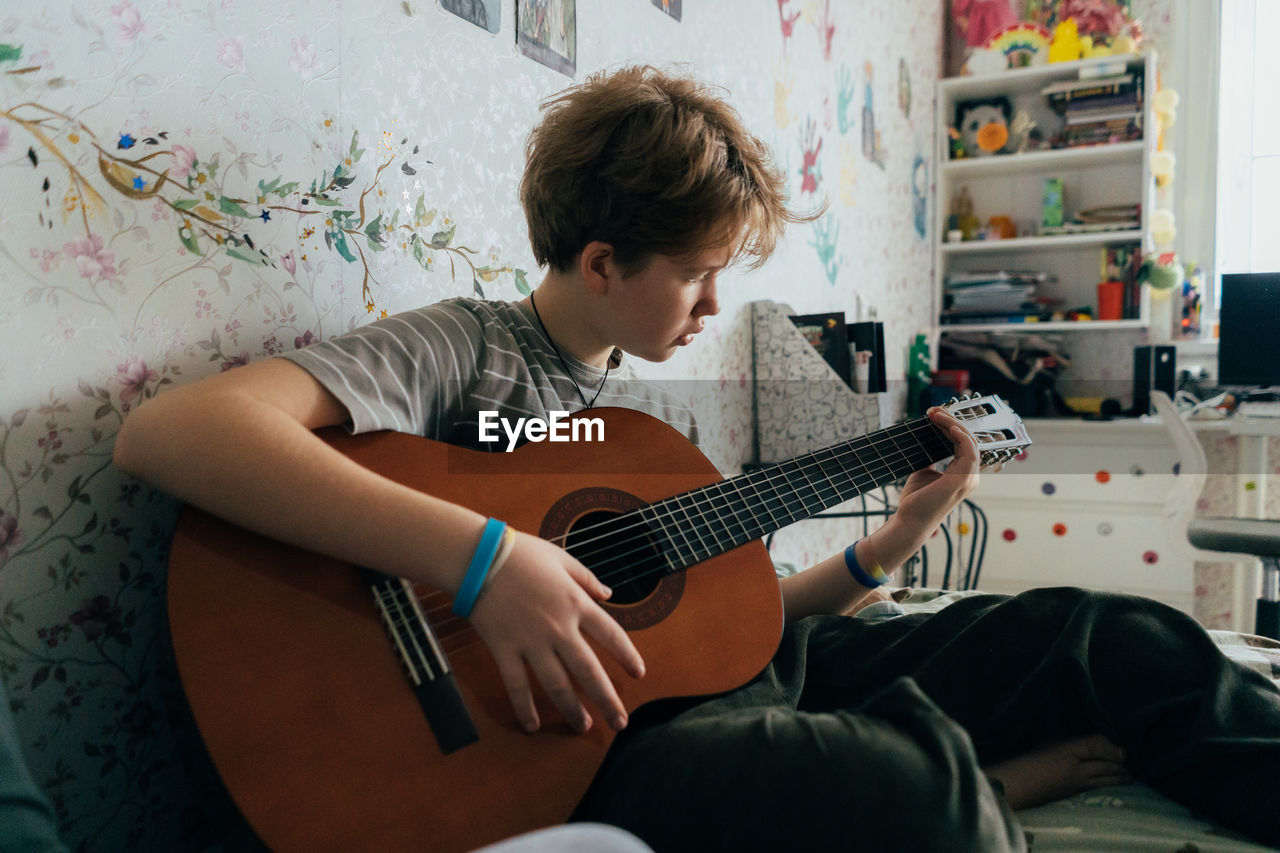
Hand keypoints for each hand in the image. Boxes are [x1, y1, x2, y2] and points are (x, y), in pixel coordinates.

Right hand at [466, 531, 644, 734]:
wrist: (478, 558)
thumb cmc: (520, 553)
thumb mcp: (561, 558)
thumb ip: (587, 578)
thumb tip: (609, 594)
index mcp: (575, 603)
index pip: (612, 635)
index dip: (627, 656)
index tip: (638, 674)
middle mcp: (558, 628)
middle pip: (589, 671)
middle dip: (606, 700)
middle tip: (620, 723)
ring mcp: (531, 642)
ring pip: (557, 684)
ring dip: (572, 710)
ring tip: (584, 727)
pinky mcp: (504, 650)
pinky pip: (517, 685)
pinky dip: (524, 707)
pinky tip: (533, 726)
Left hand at [895, 406, 980, 533]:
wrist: (909, 520)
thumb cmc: (915, 500)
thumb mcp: (923, 471)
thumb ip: (931, 457)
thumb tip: (926, 438)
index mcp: (963, 475)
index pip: (964, 444)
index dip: (951, 426)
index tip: (933, 414)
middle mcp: (970, 477)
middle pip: (968, 440)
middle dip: (951, 421)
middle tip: (933, 410)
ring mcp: (969, 479)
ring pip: (969, 442)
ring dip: (953, 424)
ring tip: (935, 414)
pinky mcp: (962, 480)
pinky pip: (969, 451)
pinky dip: (961, 436)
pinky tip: (948, 426)